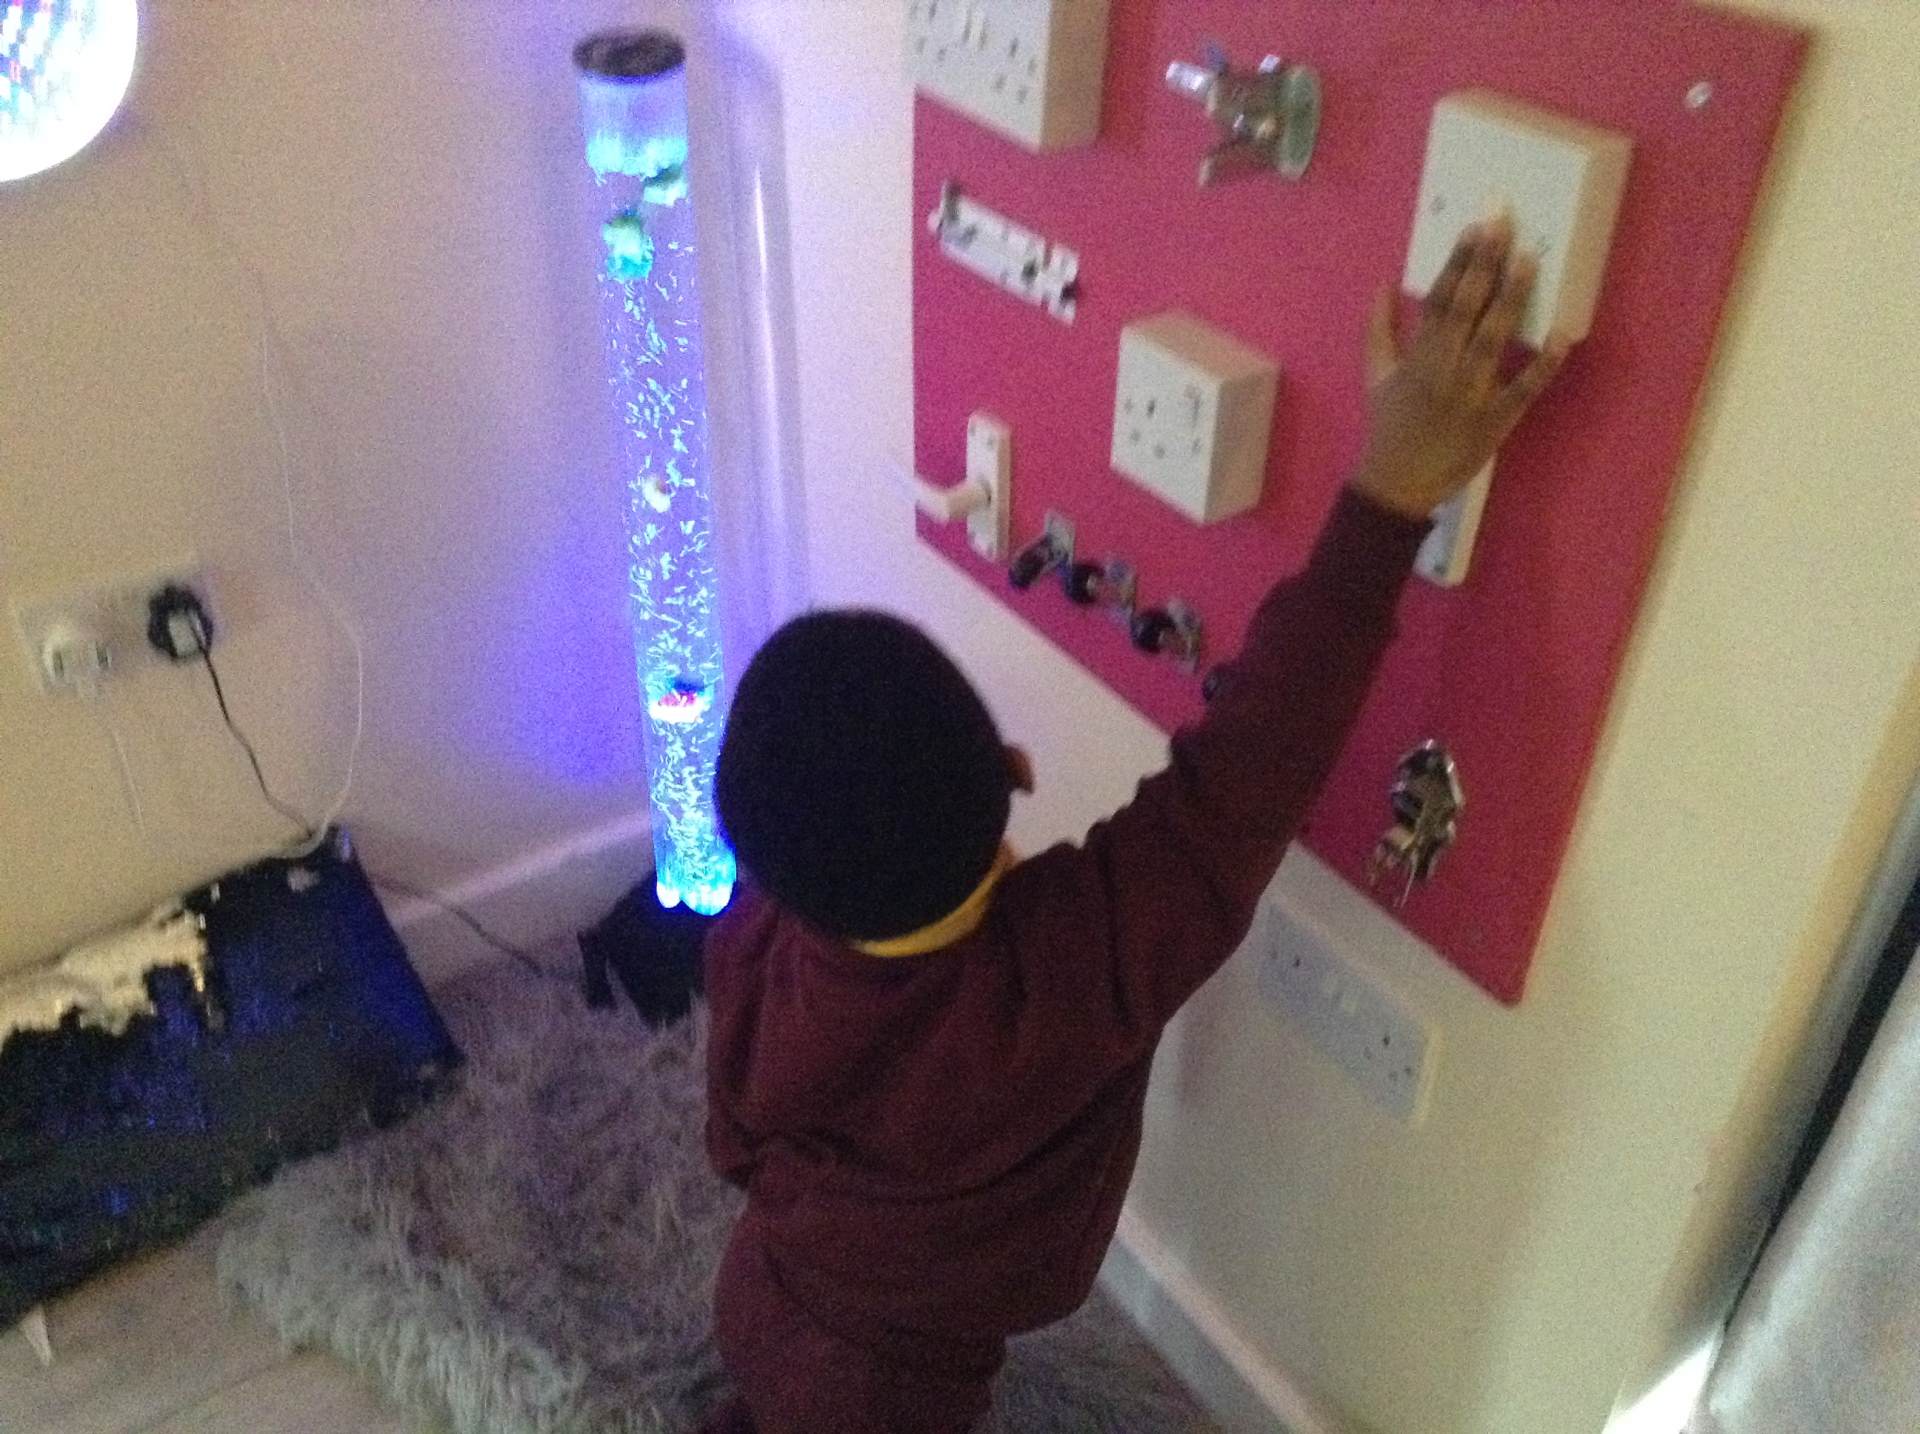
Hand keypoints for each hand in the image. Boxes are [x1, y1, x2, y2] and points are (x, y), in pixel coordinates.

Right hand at [1352, 217, 1570, 520]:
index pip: (1437, 299)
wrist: (1396, 485)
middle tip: (1504, 223)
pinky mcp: (1495, 421)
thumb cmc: (1387, 427)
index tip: (1475, 227)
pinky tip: (1561, 336)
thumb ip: (1378, 329)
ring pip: (1492, 339)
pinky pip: (1523, 390)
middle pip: (1465, 308)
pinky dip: (1544, 365)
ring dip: (1511, 298)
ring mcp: (1470, 394)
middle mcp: (1442, 370)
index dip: (1457, 262)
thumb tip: (1383, 284)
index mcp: (1416, 357)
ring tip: (1528, 260)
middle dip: (1484, 264)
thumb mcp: (1374, 376)